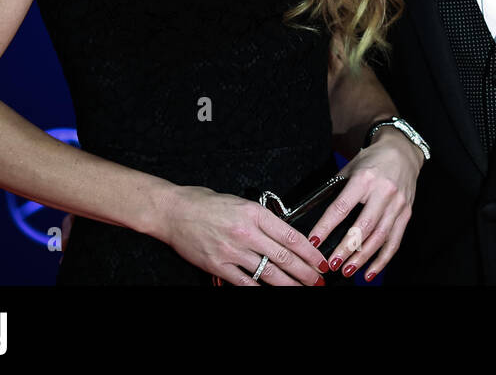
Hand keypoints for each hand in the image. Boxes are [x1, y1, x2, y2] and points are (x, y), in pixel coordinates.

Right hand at [158, 185, 328, 285]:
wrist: (174, 211)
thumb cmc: (207, 204)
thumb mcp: (242, 203)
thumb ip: (262, 219)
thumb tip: (284, 236)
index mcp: (255, 213)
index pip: (290, 236)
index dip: (309, 252)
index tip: (321, 261)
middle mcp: (246, 232)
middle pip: (283, 256)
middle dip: (305, 271)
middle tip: (319, 280)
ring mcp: (232, 250)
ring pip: (268, 271)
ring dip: (288, 283)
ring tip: (302, 289)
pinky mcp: (218, 265)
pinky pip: (244, 281)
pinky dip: (259, 288)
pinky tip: (271, 292)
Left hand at [307, 128, 421, 281]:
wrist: (403, 151)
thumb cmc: (373, 159)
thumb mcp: (351, 168)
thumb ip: (337, 189)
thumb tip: (316, 216)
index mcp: (364, 179)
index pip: (342, 207)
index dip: (326, 227)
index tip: (314, 242)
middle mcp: (383, 191)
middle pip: (363, 226)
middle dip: (346, 248)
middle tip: (332, 264)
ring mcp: (397, 204)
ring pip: (380, 237)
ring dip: (363, 258)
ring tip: (347, 270)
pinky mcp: (406, 213)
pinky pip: (394, 241)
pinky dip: (383, 259)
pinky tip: (370, 272)